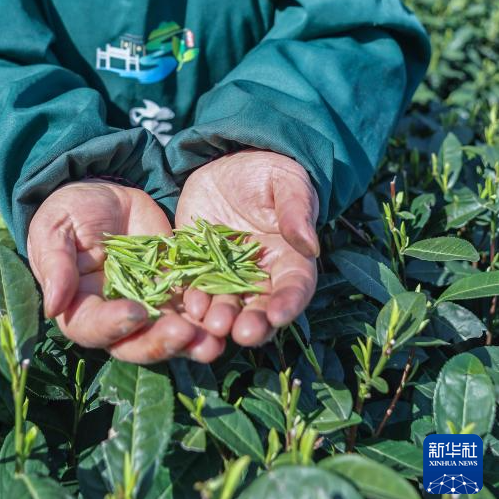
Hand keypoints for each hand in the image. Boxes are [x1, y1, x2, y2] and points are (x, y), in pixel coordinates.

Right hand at [27, 181, 224, 363]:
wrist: (104, 192)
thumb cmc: (69, 212)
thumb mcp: (55, 230)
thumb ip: (56, 265)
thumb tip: (53, 306)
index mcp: (81, 308)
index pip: (94, 329)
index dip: (114, 326)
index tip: (135, 312)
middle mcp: (116, 316)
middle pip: (136, 342)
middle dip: (161, 342)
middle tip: (186, 334)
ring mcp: (148, 303)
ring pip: (170, 332)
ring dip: (192, 339)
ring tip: (214, 340)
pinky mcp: (174, 286)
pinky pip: (193, 304)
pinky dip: (210, 312)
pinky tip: (227, 313)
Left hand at [175, 150, 318, 346]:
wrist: (229, 165)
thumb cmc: (268, 174)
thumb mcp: (287, 184)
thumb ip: (296, 212)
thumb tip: (310, 244)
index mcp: (290, 260)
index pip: (294, 288)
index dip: (288, 303)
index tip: (279, 315)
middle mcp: (260, 276)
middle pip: (259, 307)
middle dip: (252, 322)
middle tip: (242, 332)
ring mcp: (226, 275)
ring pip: (225, 305)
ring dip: (219, 318)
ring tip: (212, 323)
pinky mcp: (196, 266)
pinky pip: (193, 287)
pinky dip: (191, 300)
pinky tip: (188, 305)